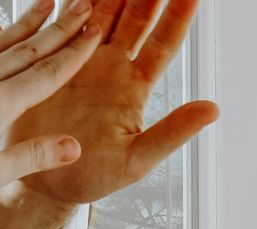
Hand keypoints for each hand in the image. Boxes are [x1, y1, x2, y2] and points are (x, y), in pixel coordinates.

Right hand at [0, 0, 216, 228]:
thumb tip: (213, 109)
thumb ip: (172, 133)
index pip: (164, 42)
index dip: (179, 15)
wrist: (43, 183)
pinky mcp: (53, 62)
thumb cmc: (92, 177)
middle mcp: (112, 67)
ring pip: (101, 12)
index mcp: (135, 87)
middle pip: (135, 17)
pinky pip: (63, 25)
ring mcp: (82, 62)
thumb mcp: (136, 161)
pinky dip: (69, 4)